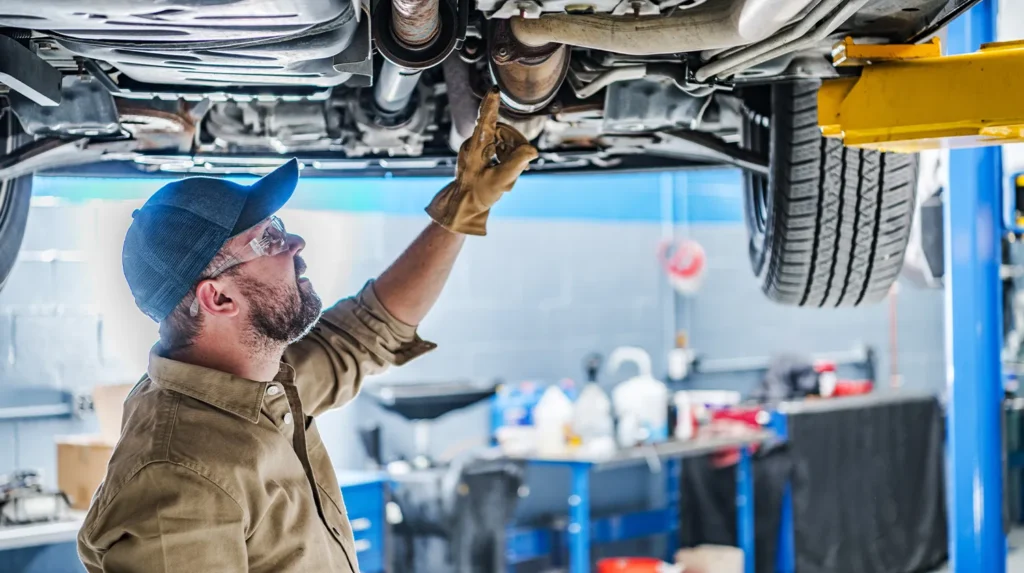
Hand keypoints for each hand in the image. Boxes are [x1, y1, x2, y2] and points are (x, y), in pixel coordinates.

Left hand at [425, 88, 538, 235]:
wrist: (464, 205)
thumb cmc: (478, 193)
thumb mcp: (500, 181)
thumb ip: (516, 164)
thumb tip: (532, 150)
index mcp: (476, 147)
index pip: (486, 120)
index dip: (491, 105)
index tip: (494, 90)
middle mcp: (474, 143)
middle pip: (503, 131)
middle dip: (515, 146)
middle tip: (521, 165)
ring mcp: (476, 147)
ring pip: (503, 139)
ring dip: (511, 154)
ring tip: (510, 173)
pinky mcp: (479, 152)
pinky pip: (499, 146)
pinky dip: (507, 157)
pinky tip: (507, 171)